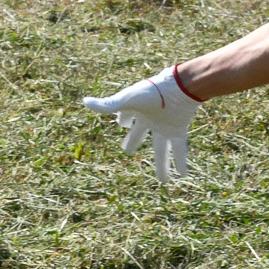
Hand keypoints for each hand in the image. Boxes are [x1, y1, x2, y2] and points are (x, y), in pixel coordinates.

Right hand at [82, 65, 199, 182]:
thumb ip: (107, 105)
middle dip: (133, 142)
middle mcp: (151, 119)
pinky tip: (183, 175)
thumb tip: (85, 101)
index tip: (122, 124)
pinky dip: (181, 162)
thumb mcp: (127, 100)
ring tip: (163, 180)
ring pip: (162, 150)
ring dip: (162, 165)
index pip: (126, 117)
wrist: (178, 88)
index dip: (123, 120)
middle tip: (128, 151)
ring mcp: (165, 127)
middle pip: (140, 135)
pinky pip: (179, 149)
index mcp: (137, 110)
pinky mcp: (178, 131)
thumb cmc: (151, 92)